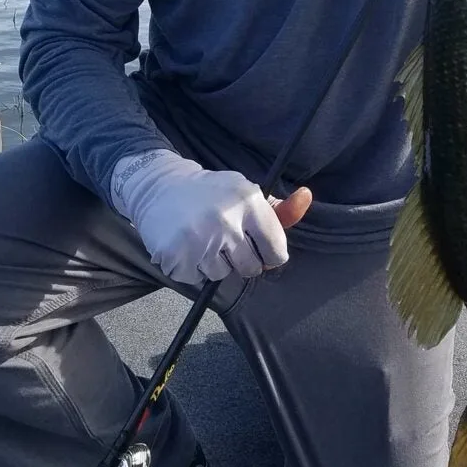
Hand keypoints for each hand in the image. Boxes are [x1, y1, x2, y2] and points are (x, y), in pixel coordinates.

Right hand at [110, 150, 311, 286]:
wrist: (160, 187)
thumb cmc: (212, 194)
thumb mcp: (246, 194)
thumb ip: (279, 208)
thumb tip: (307, 196)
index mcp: (249, 200)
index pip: (277, 251)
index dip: (270, 254)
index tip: (260, 247)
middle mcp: (226, 219)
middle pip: (251, 268)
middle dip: (242, 259)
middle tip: (226, 239)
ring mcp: (200, 239)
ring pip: (224, 274)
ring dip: (215, 263)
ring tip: (204, 238)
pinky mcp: (177, 256)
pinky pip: (198, 279)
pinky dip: (193, 267)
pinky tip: (187, 245)